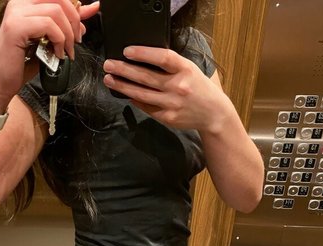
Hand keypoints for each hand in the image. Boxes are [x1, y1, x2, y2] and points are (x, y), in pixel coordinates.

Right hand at [0, 0, 99, 110]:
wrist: (1, 83)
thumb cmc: (20, 64)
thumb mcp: (49, 41)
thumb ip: (65, 26)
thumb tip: (85, 16)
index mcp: (26, 3)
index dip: (76, 5)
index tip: (89, 15)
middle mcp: (19, 3)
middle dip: (75, 20)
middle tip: (76, 41)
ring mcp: (16, 13)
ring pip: (56, 11)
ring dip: (68, 34)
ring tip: (66, 51)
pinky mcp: (16, 27)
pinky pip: (48, 25)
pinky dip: (59, 40)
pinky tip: (56, 54)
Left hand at [102, 45, 231, 133]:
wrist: (213, 113)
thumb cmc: (199, 88)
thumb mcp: (190, 70)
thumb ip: (171, 65)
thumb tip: (143, 59)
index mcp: (185, 69)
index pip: (162, 58)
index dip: (143, 53)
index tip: (127, 51)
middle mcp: (178, 86)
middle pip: (146, 77)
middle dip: (124, 70)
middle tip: (109, 65)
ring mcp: (172, 103)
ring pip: (142, 94)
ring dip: (123, 86)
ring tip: (110, 80)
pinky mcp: (168, 117)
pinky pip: (147, 107)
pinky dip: (135, 100)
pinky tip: (126, 94)